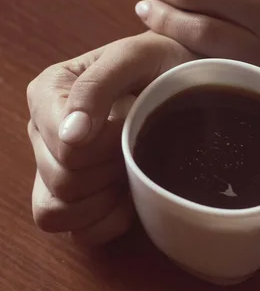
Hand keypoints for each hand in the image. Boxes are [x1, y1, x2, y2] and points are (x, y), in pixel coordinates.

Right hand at [27, 32, 194, 243]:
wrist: (184, 90)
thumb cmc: (162, 69)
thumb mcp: (137, 57)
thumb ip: (97, 86)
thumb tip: (71, 136)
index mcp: (47, 96)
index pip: (67, 150)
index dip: (108, 149)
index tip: (132, 127)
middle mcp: (43, 136)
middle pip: (62, 183)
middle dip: (110, 172)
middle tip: (136, 148)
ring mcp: (53, 172)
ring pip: (56, 213)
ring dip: (103, 200)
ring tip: (129, 174)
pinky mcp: (73, 202)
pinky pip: (78, 233)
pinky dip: (109, 222)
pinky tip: (129, 197)